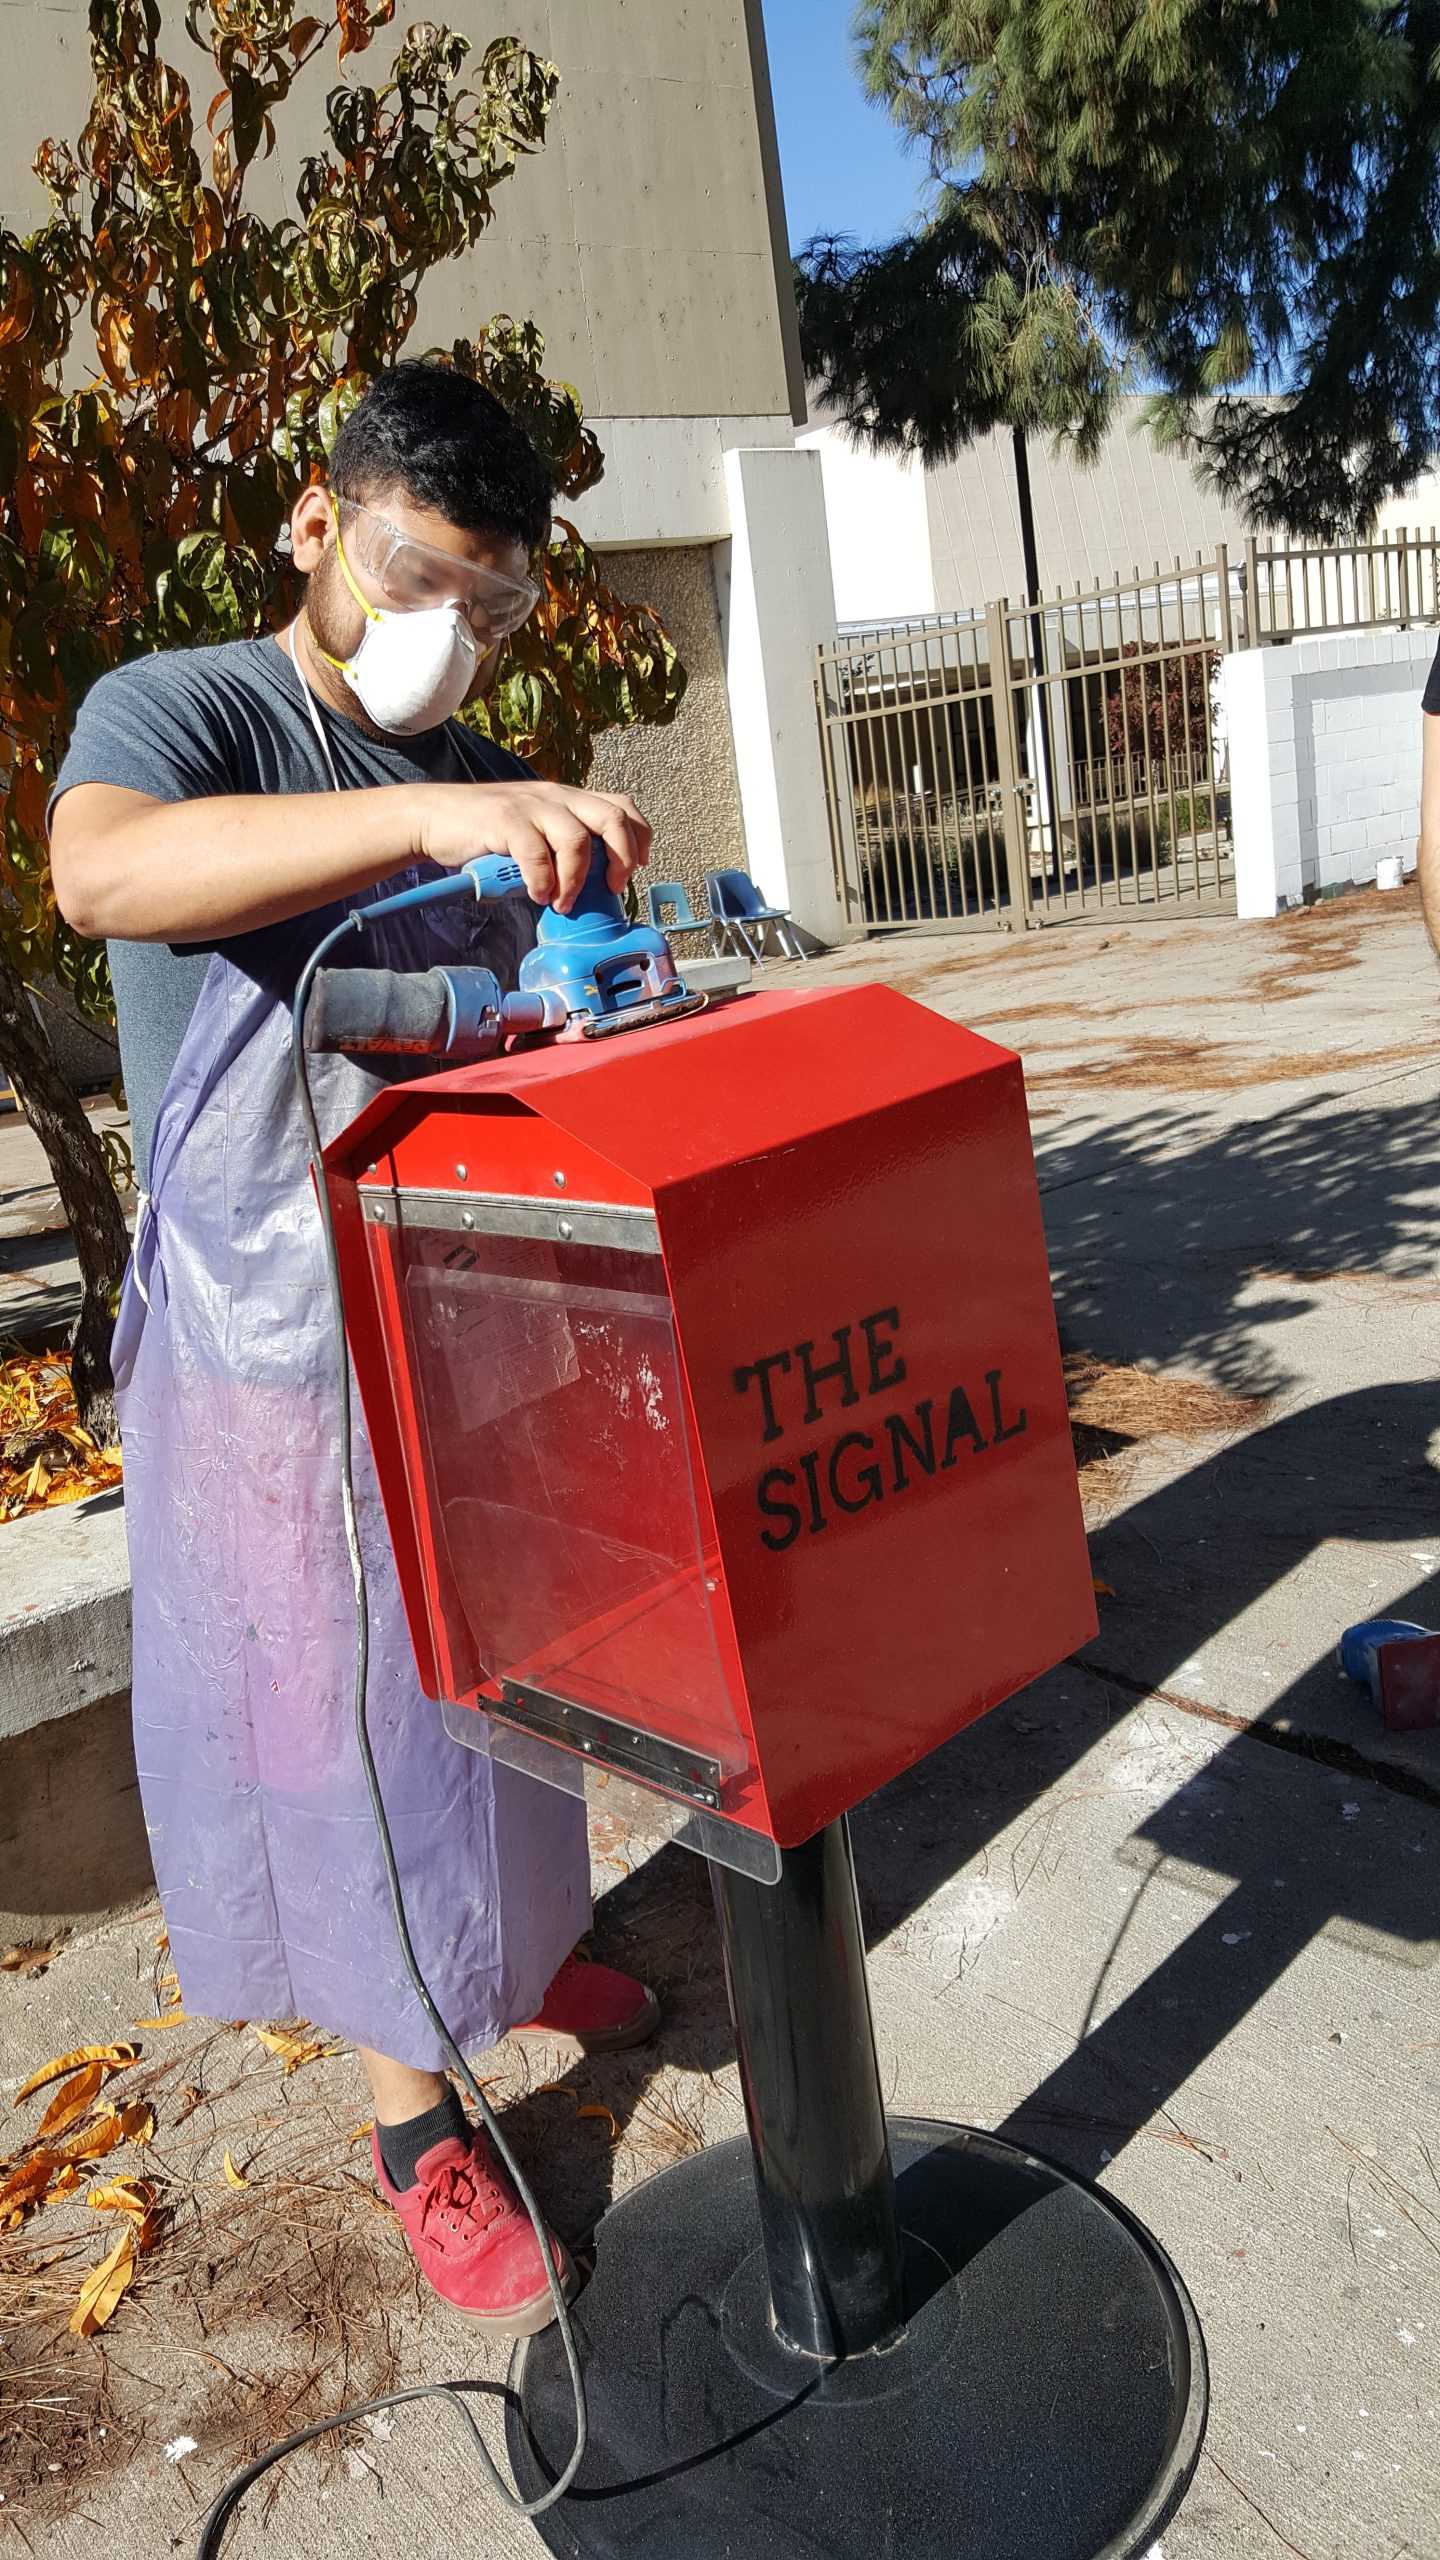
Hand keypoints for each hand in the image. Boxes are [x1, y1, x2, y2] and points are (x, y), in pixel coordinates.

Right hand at [414, 779, 650, 912]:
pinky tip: (535, 894)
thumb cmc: (486, 831)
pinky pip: (536, 854)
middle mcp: (556, 797)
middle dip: (620, 860)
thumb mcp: (535, 832)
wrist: (435, 817)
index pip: (622, 807)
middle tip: (609, 888)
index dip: (638, 839)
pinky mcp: (505, 819)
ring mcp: (531, 806)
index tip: (636, 869)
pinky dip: (541, 881)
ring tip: (562, 902)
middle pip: (612, 819)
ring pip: (576, 840)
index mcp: (568, 800)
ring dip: (575, 880)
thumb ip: (562, 847)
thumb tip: (590, 886)